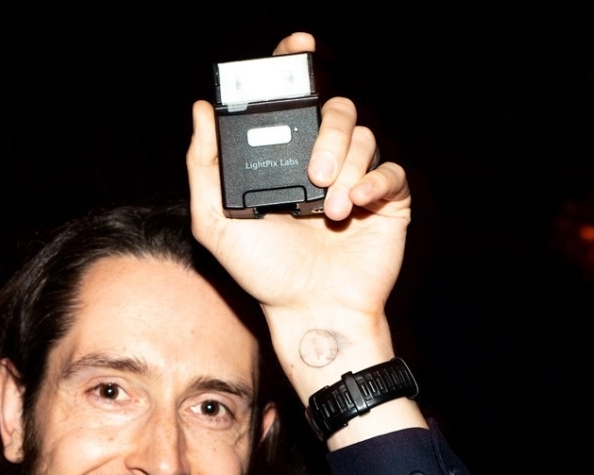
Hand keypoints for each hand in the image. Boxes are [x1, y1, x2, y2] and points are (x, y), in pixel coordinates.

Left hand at [186, 33, 410, 327]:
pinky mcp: (387, 199)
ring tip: (330, 208)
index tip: (298, 45)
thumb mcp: (216, 221)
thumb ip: (205, 166)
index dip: (294, 65)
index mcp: (283, 159)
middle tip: (313, 173)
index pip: (291, 100)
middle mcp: (321, 161)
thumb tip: (202, 110)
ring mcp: (356, 178)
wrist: (310, 309)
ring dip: (346, 167)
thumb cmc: (264, 274)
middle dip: (326, 133)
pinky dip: (374, 183)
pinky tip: (354, 206)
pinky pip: (391, 170)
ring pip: (364, 136)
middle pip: (334, 110)